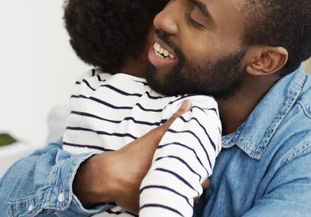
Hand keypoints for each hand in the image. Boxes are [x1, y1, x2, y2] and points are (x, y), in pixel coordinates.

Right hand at [73, 100, 193, 211]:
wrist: (109, 176)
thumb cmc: (134, 157)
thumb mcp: (155, 137)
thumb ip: (175, 121)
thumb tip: (189, 105)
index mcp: (177, 175)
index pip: (202, 181)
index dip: (202, 173)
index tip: (199, 166)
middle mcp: (172, 192)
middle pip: (194, 192)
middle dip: (194, 183)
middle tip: (190, 173)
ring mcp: (161, 201)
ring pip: (181, 200)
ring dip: (182, 192)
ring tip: (179, 182)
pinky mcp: (150, 209)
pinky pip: (167, 207)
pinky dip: (168, 199)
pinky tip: (166, 190)